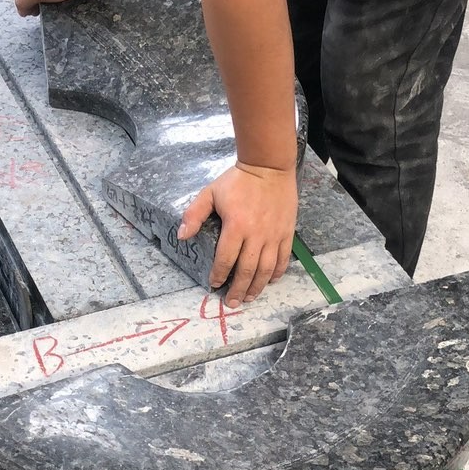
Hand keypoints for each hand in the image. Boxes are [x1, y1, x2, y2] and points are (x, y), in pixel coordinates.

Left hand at [178, 162, 297, 306]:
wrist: (269, 167)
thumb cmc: (238, 180)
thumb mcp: (210, 193)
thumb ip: (194, 214)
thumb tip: (182, 236)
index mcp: (236, 226)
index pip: (226, 259)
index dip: (219, 275)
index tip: (214, 284)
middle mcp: (256, 234)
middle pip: (247, 270)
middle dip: (238, 289)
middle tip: (232, 302)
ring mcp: (274, 235)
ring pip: (266, 269)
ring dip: (257, 286)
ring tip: (249, 297)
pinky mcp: (287, 232)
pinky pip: (283, 259)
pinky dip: (276, 273)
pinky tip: (270, 281)